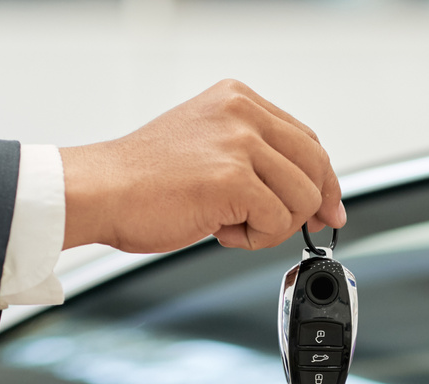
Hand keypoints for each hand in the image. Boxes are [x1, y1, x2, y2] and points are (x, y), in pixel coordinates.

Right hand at [60, 80, 345, 252]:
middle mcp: (242, 113)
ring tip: (229, 224)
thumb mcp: (207, 147)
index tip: (328, 208)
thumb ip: (252, 157)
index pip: (306, 140)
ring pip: (301, 198)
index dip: (322, 180)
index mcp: (237, 99)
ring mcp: (239, 143)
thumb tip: (304, 193)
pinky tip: (221, 231)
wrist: (100, 191)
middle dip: (308, 207)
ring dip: (271, 227)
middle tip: (287, 229)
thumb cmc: (143, 181)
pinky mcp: (233, 178)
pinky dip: (254, 239)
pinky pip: (276, 221)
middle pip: (315, 166)